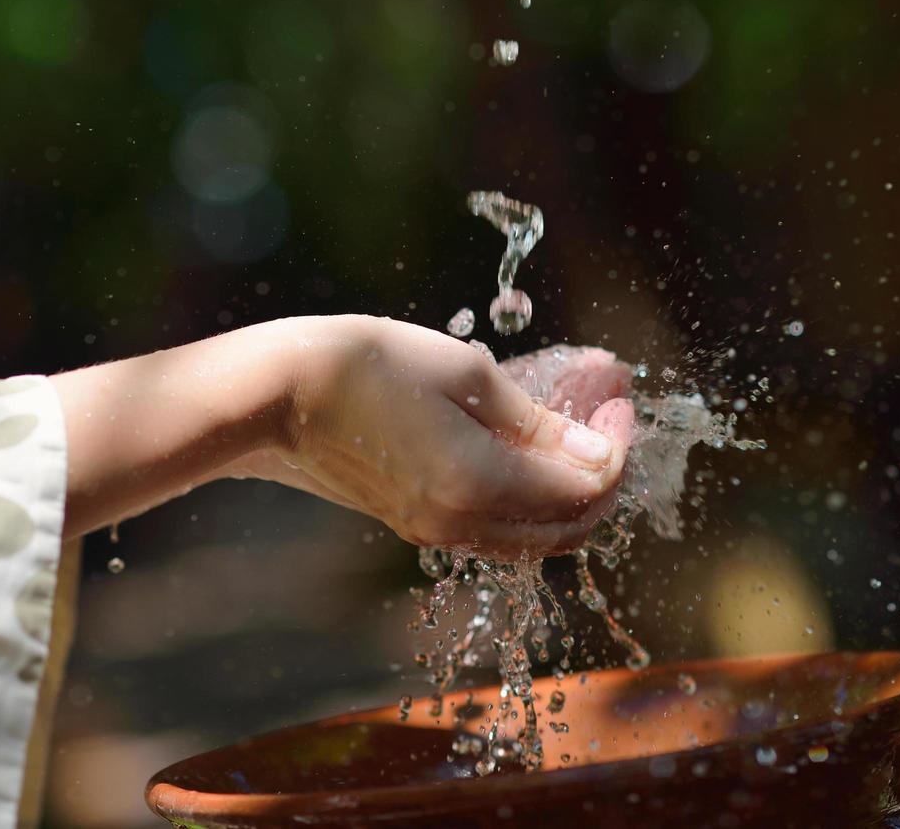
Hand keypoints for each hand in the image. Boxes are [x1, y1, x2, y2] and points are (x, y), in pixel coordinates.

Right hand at [232, 316, 634, 557]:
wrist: (279, 393)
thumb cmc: (370, 364)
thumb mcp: (465, 374)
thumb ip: (536, 421)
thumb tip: (598, 451)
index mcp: (479, 485)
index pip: (586, 487)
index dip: (617, 445)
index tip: (620, 397)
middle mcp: (461, 524)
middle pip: (567, 527)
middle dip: (603, 476)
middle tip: (608, 419)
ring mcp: (434, 530)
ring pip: (531, 536)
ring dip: (567, 492)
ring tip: (576, 432)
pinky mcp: (413, 522)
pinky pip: (494, 528)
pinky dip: (528, 499)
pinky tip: (527, 449)